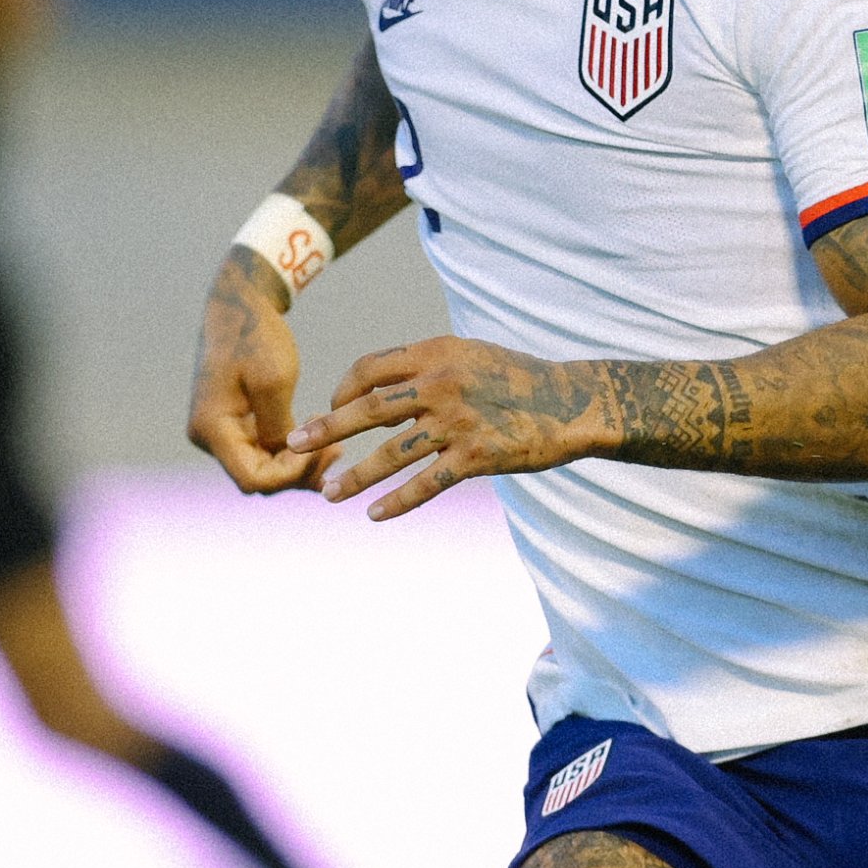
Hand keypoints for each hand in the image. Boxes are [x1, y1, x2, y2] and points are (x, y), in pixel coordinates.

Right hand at [187, 254, 316, 493]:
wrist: (240, 305)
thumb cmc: (256, 336)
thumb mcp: (273, 380)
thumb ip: (278, 427)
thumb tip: (287, 459)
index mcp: (211, 428)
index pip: (253, 478)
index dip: (291, 474)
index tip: (322, 447)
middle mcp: (208, 437)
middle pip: (258, 479)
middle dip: (298, 472)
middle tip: (338, 452)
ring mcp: (220, 433)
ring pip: (262, 470)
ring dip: (298, 466)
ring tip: (336, 450)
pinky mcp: (234, 426)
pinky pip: (263, 454)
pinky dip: (291, 455)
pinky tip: (323, 447)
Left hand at [293, 338, 610, 522]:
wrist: (573, 402)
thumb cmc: (518, 379)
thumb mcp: (469, 356)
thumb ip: (424, 370)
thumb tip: (376, 399)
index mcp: (435, 353)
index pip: (370, 370)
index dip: (343, 391)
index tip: (331, 410)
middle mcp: (441, 383)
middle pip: (367, 408)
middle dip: (326, 429)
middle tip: (294, 446)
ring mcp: (458, 421)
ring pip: (392, 453)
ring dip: (356, 476)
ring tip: (328, 494)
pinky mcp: (477, 456)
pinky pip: (427, 483)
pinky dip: (398, 501)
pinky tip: (375, 515)